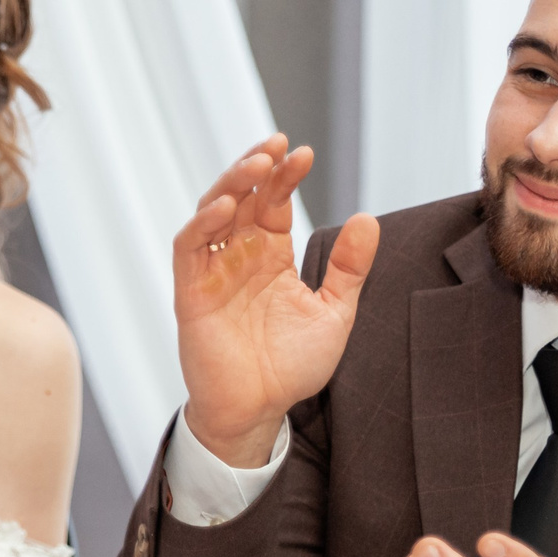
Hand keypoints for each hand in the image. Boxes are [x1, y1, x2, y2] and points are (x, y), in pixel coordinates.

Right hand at [175, 135, 379, 465]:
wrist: (259, 411)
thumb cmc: (291, 367)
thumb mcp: (334, 312)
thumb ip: (349, 268)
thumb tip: (367, 219)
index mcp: (270, 257)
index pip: (274, 203)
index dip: (286, 176)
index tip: (304, 153)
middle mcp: (239, 256)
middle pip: (242, 197)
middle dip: (257, 167)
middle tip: (278, 145)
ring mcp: (213, 271)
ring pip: (212, 211)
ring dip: (231, 184)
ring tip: (257, 164)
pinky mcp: (191, 291)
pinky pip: (190, 247)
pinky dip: (204, 223)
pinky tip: (226, 207)